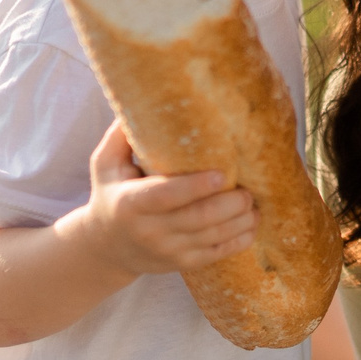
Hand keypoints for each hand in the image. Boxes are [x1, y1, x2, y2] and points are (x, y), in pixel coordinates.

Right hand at [67, 121, 254, 278]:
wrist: (105, 247)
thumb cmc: (110, 193)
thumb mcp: (104, 163)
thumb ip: (121, 135)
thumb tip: (144, 96)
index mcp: (130, 203)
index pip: (166, 196)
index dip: (196, 187)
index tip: (223, 174)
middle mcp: (150, 230)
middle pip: (198, 218)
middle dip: (230, 204)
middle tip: (249, 189)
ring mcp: (167, 250)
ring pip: (212, 237)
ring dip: (240, 221)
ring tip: (256, 203)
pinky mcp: (181, 263)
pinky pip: (216, 254)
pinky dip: (239, 240)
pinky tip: (253, 224)